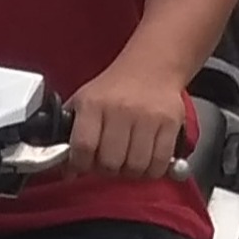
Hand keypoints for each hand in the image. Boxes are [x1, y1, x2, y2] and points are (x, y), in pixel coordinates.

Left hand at [68, 58, 189, 180]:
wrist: (151, 66)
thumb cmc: (115, 88)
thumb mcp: (84, 101)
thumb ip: (71, 134)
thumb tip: (67, 172)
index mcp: (93, 103)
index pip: (83, 147)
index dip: (81, 164)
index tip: (84, 164)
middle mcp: (120, 109)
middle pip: (110, 162)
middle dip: (107, 170)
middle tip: (109, 163)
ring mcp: (148, 116)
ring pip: (136, 167)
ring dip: (130, 172)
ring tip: (129, 161)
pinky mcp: (170, 123)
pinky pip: (160, 163)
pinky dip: (152, 170)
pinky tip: (147, 160)